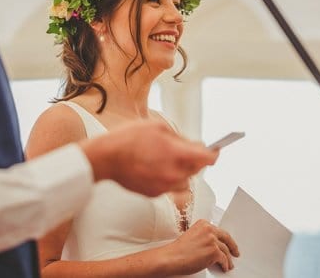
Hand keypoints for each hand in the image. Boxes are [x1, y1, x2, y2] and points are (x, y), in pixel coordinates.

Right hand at [81, 119, 217, 196]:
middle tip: (182, 149)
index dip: (214, 153)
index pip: (208, 158)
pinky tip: (153, 167)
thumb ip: (179, 137)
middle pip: (197, 169)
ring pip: (184, 180)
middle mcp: (174, 173)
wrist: (105, 158)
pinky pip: (169, 186)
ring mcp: (164, 186)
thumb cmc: (128, 139)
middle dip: (194, 159)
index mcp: (177, 154)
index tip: (214, 149)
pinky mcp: (154, 193)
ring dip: (181, 170)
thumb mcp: (157, 126)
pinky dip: (166, 178)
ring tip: (165, 159)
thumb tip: (190, 145)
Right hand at [158, 219, 239, 273]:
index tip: (228, 242)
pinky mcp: (214, 252)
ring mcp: (212, 241)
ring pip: (226, 251)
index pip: (219, 231)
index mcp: (203, 224)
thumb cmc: (178, 250)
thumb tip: (213, 245)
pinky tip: (224, 267)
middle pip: (227, 238)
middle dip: (233, 246)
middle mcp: (209, 230)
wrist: (171, 258)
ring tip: (229, 264)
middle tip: (235, 252)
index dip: (225, 238)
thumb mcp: (192, 236)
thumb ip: (203, 237)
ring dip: (229, 259)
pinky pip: (224, 260)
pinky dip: (225, 265)